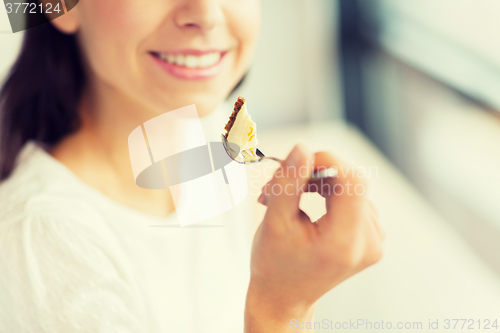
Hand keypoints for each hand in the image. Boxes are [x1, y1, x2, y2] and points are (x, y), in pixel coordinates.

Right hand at [245, 145, 383, 331]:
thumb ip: (288, 182)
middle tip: (277, 185)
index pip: (352, 180)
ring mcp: (373, 242)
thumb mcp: (275, 222)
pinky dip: (327, 195)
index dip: (327, 161)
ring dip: (316, 184)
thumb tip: (302, 148)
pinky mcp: (370, 238)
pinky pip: (353, 199)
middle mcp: (367, 243)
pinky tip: (306, 204)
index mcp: (344, 242)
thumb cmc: (275, 264)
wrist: (284, 295)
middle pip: (350, 182)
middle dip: (312, 174)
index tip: (297, 161)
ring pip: (349, 188)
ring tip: (286, 199)